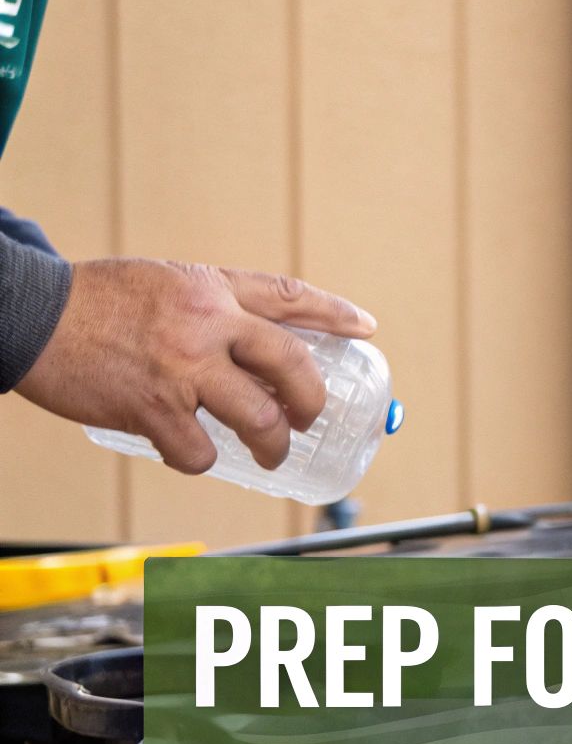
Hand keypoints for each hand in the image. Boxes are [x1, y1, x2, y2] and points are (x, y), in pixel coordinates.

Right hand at [15, 258, 376, 473]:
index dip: (335, 314)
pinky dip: (200, 460)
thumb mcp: (167, 283)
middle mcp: (207, 325)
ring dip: (272, 446)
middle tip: (309, 420)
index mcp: (212, 291)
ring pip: (258, 419)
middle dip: (312, 403)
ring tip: (269, 453)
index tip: (366, 330)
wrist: (30, 315)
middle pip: (292, 367)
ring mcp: (182, 369)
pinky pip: (198, 451)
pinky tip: (192, 453)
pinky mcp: (151, 408)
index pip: (289, 296)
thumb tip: (256, 343)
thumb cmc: (98, 301)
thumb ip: (213, 306)